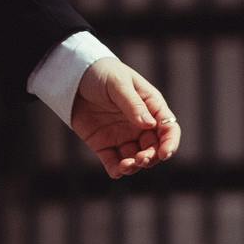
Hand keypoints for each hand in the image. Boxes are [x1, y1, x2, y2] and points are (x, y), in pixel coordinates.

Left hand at [70, 56, 179, 182]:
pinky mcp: (104, 145)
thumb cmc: (102, 73)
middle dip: (151, 157)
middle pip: (154, 148)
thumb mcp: (118, 83)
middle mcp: (140, 125)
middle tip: (141, 159)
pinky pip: (113, 163)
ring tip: (126, 166)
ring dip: (134, 166)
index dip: (170, 143)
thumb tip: (149, 125)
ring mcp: (123, 136)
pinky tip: (116, 171)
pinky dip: (117, 170)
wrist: (73, 77)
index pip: (168, 128)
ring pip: (136, 159)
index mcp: (151, 107)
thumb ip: (133, 104)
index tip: (165, 153)